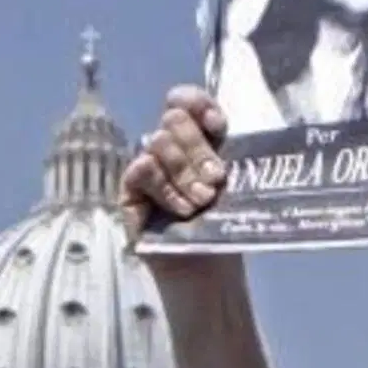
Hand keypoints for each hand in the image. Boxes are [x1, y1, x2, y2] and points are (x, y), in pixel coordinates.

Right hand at [121, 86, 228, 242]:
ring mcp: (149, 165)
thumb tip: (235, 126)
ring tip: (203, 202)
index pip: (186, 100)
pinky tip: (183, 210)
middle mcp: (171, 147)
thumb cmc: (226, 224)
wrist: (209, 267)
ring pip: (159, 141)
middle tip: (217, 179)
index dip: (198, 104)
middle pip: (174, 117)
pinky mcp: (131, 189)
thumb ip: (234, 151)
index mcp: (199, 137)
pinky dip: (166, 189)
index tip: (219, 126)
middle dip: (199, 148)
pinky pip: (143, 168)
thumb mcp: (237, 182)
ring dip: (185, 173)